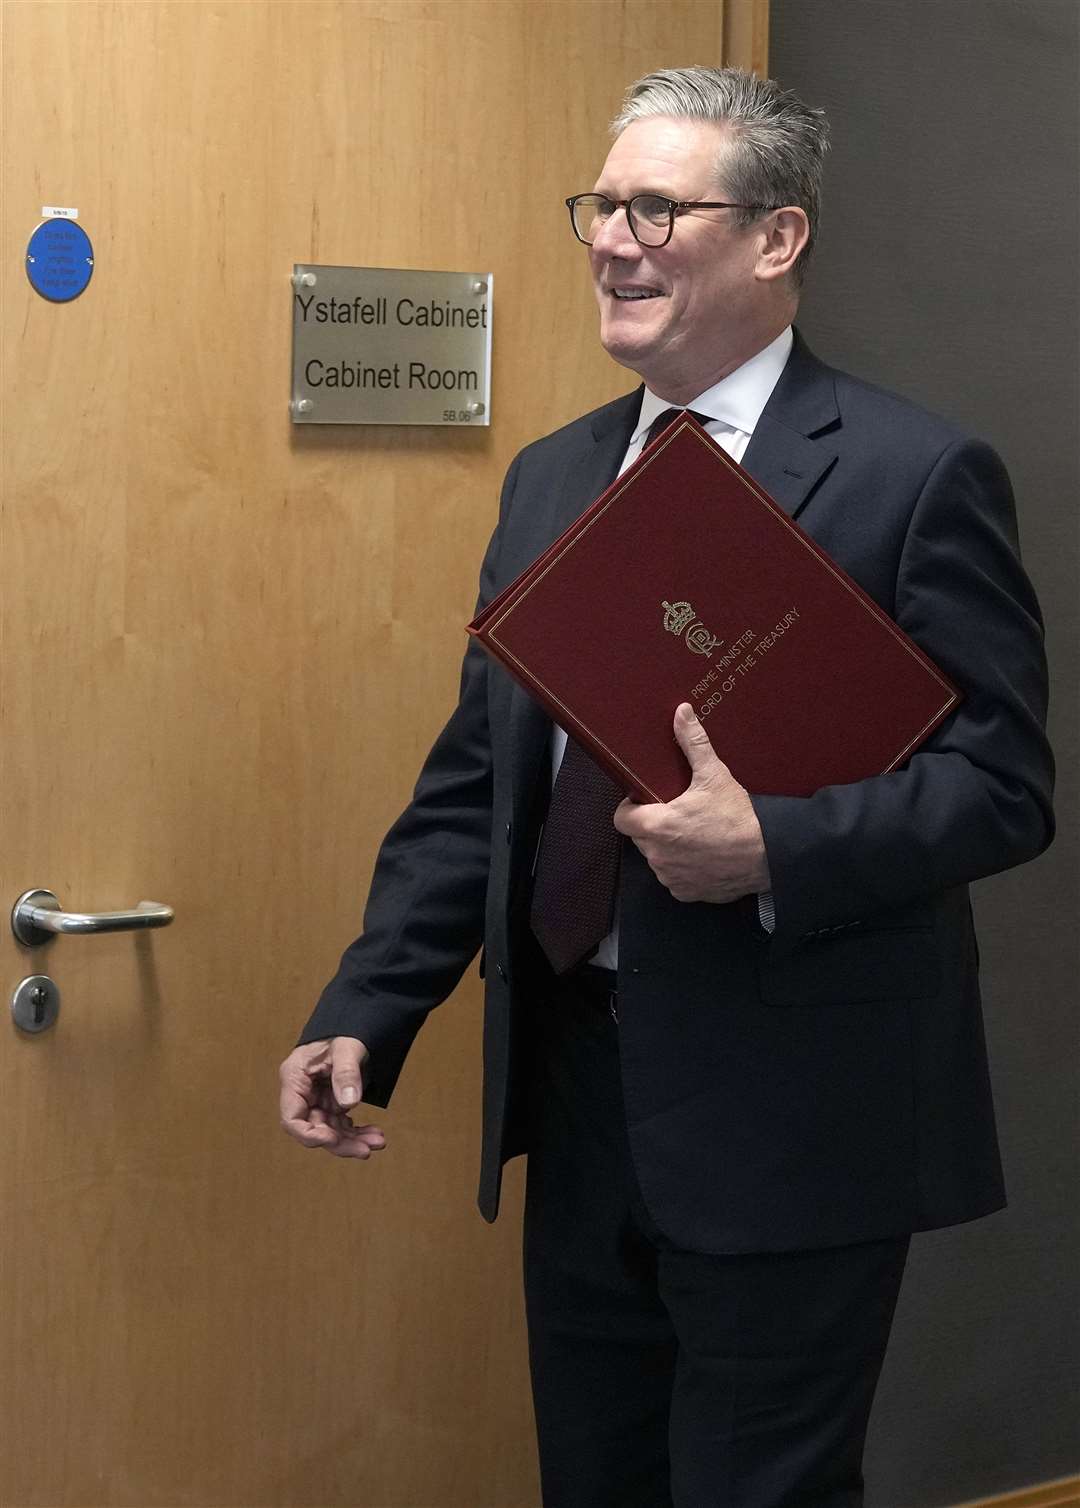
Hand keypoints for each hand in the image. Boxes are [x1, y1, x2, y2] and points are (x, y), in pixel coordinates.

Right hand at [279, 1036, 385, 1158]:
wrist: (354, 1022)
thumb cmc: (344, 1029)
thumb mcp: (347, 1047)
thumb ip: (346, 1073)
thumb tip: (349, 1103)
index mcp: (295, 1078)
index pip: (292, 1119)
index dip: (310, 1135)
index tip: (333, 1139)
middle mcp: (303, 1092)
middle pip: (315, 1129)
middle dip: (340, 1142)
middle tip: (367, 1149)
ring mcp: (317, 1098)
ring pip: (330, 1130)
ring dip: (353, 1140)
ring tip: (378, 1142)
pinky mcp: (331, 1101)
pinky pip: (341, 1123)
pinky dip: (356, 1131)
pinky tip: (374, 1134)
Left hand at [613, 703, 770, 903]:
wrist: (769, 856)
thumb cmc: (738, 817)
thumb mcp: (714, 775)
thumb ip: (693, 743)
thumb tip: (681, 712)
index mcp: (656, 826)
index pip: (621, 819)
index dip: (630, 809)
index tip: (647, 801)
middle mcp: (657, 856)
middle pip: (640, 838)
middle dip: (653, 826)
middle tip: (678, 813)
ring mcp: (671, 877)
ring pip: (657, 858)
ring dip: (668, 848)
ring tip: (694, 834)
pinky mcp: (686, 893)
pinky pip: (675, 878)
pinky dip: (684, 868)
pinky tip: (704, 855)